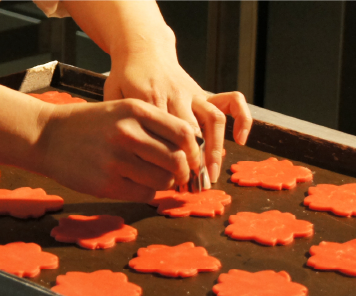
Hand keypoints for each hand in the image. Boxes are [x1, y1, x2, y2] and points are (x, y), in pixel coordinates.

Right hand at [35, 99, 199, 201]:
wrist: (47, 136)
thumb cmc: (88, 124)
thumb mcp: (121, 110)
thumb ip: (153, 124)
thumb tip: (188, 149)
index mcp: (135, 110)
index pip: (183, 133)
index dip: (195, 150)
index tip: (193, 158)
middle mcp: (128, 133)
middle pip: (177, 160)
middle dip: (184, 172)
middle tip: (179, 175)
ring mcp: (116, 160)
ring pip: (162, 180)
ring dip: (165, 184)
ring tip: (156, 179)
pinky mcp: (106, 184)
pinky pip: (143, 194)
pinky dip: (147, 193)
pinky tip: (137, 185)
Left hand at [104, 48, 252, 182]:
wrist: (142, 48)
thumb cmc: (124, 77)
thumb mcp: (113, 96)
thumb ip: (122, 120)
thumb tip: (131, 154)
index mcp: (149, 98)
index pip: (164, 134)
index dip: (170, 161)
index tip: (170, 182)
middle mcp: (175, 95)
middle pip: (189, 132)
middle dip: (194, 163)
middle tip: (192, 188)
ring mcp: (193, 93)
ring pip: (212, 121)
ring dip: (215, 150)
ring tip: (211, 175)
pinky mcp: (204, 92)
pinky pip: (231, 101)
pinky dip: (242, 119)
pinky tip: (241, 139)